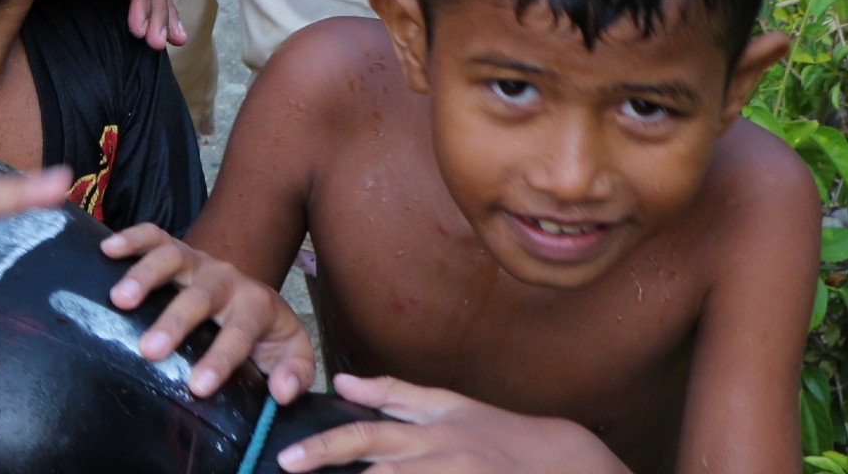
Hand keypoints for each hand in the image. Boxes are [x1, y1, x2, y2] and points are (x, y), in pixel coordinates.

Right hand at [99, 224, 311, 402]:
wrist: (253, 298)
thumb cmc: (266, 333)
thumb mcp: (292, 353)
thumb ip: (295, 373)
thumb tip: (283, 392)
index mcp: (257, 305)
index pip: (239, 333)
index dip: (220, 359)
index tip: (198, 387)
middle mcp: (227, 278)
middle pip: (200, 297)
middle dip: (175, 322)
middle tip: (150, 350)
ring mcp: (199, 261)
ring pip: (172, 259)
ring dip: (145, 276)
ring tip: (119, 300)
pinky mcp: (177, 250)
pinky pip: (153, 235)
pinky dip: (130, 238)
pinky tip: (107, 249)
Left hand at [276, 374, 623, 471]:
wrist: (559, 462)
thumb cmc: (497, 433)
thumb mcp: (448, 406)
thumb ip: (393, 394)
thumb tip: (342, 383)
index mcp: (426, 434)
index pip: (365, 439)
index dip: (324, 448)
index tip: (288, 459)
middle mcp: (437, 462)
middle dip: (336, 473)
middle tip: (292, 472)